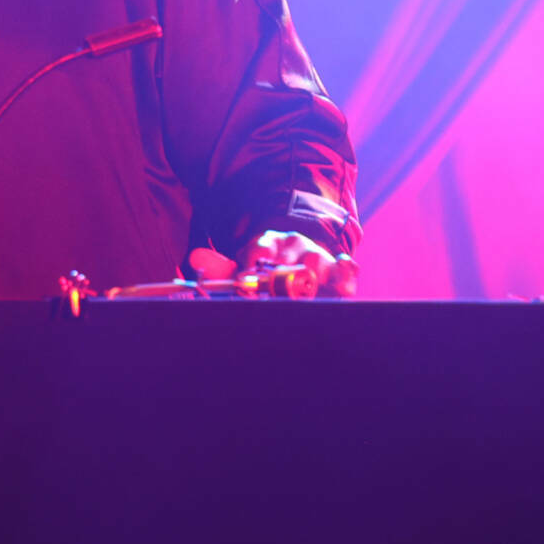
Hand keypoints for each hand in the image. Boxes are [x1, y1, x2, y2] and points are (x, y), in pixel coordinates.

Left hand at [191, 231, 357, 297]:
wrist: (301, 251)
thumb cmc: (269, 263)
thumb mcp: (244, 261)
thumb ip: (221, 265)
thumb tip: (195, 257)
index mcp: (270, 242)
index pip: (259, 250)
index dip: (250, 269)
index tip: (242, 287)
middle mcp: (296, 246)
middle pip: (288, 264)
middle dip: (278, 284)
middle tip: (269, 302)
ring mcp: (320, 259)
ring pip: (317, 268)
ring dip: (308, 286)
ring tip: (300, 301)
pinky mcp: (340, 273)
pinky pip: (348, 274)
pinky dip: (345, 280)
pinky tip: (337, 290)